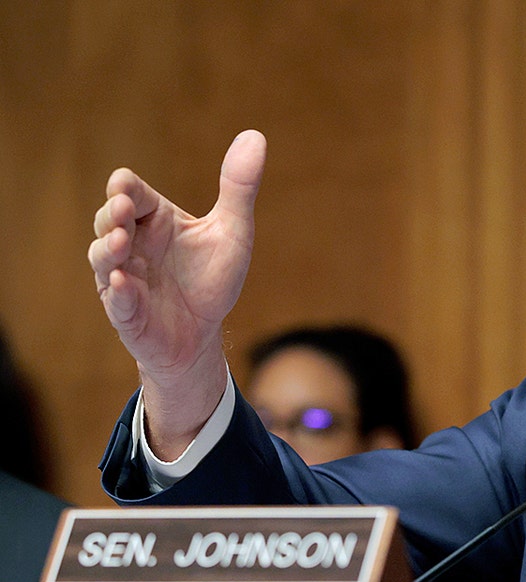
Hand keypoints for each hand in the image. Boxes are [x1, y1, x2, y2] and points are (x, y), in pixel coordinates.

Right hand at [88, 130, 266, 455]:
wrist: (203, 334)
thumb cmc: (211, 279)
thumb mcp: (232, 232)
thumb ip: (239, 188)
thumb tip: (256, 136)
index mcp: (154, 219)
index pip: (130, 191)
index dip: (125, 188)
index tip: (128, 190)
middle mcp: (130, 243)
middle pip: (107, 218)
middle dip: (112, 214)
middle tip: (123, 210)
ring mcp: (121, 277)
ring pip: (100, 257)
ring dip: (107, 249)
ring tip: (119, 243)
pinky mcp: (125, 311)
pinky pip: (116, 301)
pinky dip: (119, 293)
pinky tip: (124, 285)